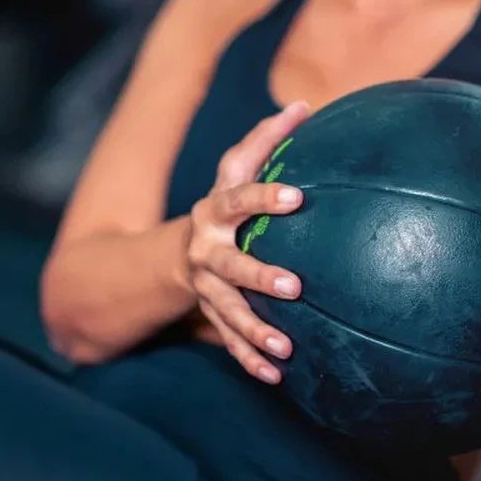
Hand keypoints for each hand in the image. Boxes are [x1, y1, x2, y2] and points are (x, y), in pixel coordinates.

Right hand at [187, 102, 310, 383]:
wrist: (174, 252)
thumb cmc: (223, 204)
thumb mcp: (233, 172)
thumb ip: (265, 140)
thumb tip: (305, 104)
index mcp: (213, 210)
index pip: (237, 197)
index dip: (263, 196)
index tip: (296, 196)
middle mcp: (204, 249)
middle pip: (228, 264)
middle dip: (257, 275)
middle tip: (294, 285)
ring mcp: (204, 286)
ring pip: (227, 311)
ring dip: (254, 330)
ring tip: (285, 347)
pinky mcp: (210, 315)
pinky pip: (228, 341)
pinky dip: (249, 360)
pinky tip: (275, 377)